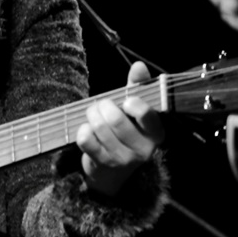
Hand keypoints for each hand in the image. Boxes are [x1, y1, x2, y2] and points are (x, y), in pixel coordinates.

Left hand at [76, 61, 164, 196]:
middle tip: (101, 106)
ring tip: (93, 115)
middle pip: (116, 119)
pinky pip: (86, 139)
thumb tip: (139, 65)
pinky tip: (86, 130)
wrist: (112, 171)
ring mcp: (123, 159)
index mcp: (155, 133)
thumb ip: (137, 87)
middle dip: (102, 107)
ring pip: (99, 128)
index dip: (131, 102)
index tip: (125, 101)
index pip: (146, 114)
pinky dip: (82, 130)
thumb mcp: (134, 110)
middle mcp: (143, 149)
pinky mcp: (102, 163)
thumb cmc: (124, 132)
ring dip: (91, 116)